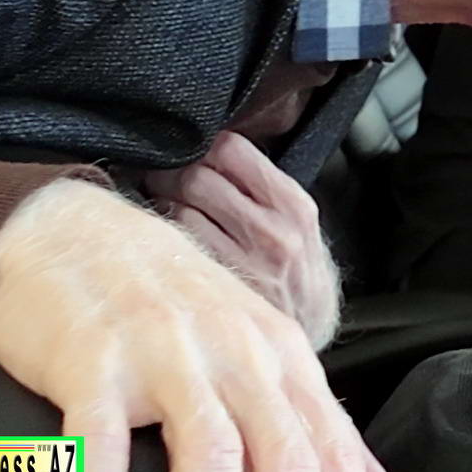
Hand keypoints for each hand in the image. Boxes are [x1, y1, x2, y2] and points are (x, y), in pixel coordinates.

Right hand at [0, 178, 396, 471]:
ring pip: (210, 460)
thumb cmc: (174, 304)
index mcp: (286, 362)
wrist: (77, 232)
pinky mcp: (94, 357)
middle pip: (284, 470)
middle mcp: (239, 355)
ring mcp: (167, 353)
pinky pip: (99, 440)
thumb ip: (321, 425)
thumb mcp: (264, 352)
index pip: (333, 467)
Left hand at [144, 131, 340, 350]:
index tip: (195, 150)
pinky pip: (176, 243)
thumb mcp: (299, 221)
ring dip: (162, 201)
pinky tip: (167, 233)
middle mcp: (272, 230)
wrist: (309, 327)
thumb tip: (210, 150)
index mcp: (293, 204)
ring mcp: (243, 261)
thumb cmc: (298, 269)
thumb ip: (263, 186)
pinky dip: (164, 230)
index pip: (232, 150)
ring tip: (162, 202)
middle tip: (161, 174)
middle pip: (197, 177)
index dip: (204, 145)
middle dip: (171, 171)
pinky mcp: (218, 286)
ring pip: (179, 208)